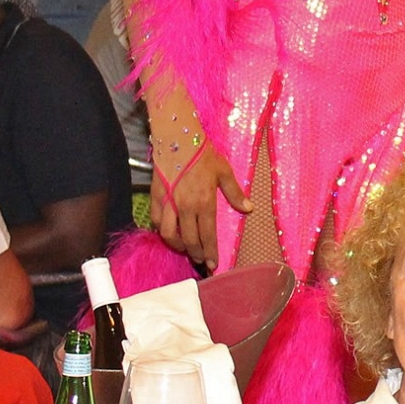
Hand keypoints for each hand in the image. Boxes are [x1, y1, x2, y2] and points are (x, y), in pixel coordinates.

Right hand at [153, 140, 249, 272]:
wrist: (177, 139)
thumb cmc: (203, 154)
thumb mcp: (224, 171)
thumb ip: (235, 193)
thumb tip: (248, 208)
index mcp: (204, 202)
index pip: (207, 235)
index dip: (209, 252)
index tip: (212, 264)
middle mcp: (185, 207)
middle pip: (188, 240)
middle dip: (195, 254)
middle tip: (199, 260)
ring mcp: (169, 204)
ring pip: (169, 235)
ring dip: (177, 246)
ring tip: (185, 247)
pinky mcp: (156, 198)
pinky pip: (157, 222)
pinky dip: (162, 231)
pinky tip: (169, 232)